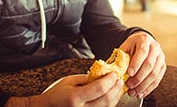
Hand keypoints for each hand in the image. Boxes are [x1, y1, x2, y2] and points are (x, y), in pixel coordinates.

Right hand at [10, 72, 124, 106]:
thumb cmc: (58, 94)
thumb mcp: (70, 81)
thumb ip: (87, 78)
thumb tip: (103, 75)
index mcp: (75, 98)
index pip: (99, 89)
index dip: (109, 81)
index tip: (114, 74)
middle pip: (106, 100)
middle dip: (116, 88)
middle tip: (119, 80)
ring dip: (115, 96)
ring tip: (117, 87)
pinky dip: (110, 103)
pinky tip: (112, 96)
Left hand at [119, 32, 165, 98]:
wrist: (144, 41)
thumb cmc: (133, 45)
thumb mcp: (126, 46)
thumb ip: (121, 57)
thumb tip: (115, 71)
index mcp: (144, 39)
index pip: (142, 52)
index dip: (136, 63)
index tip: (128, 73)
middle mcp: (155, 47)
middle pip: (149, 64)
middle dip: (139, 78)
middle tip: (129, 86)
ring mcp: (160, 57)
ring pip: (154, 74)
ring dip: (143, 85)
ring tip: (134, 92)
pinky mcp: (163, 66)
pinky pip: (157, 79)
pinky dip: (149, 88)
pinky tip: (141, 93)